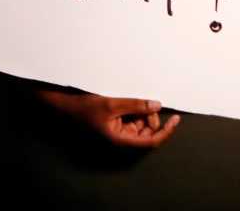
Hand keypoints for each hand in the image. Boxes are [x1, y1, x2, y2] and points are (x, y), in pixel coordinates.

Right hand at [51, 93, 180, 148]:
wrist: (64, 105)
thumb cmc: (84, 107)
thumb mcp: (111, 103)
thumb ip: (135, 105)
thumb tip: (157, 105)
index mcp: (121, 140)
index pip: (151, 140)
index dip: (165, 131)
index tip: (175, 120)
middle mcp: (122, 138)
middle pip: (147, 131)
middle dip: (150, 116)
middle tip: (145, 101)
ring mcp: (119, 131)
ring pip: (140, 123)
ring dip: (141, 111)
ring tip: (131, 99)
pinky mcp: (115, 123)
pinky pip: (132, 118)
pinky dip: (134, 109)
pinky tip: (127, 100)